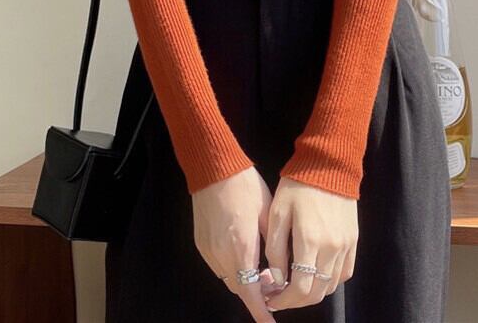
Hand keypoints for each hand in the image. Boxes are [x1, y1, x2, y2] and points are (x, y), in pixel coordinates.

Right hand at [191, 166, 276, 322]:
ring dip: (243, 280)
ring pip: (228, 278)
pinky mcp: (200, 243)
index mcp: (241, 248)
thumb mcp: (268, 213)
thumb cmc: (246, 187)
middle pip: (239, 289)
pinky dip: (231, 267)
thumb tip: (277, 271)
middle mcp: (221, 255)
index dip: (261, 311)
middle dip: (255, 293)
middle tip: (272, 284)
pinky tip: (242, 254)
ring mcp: (208, 250)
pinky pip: (218, 265)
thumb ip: (273, 246)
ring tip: (259, 268)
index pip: (251, 293)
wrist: (214, 169)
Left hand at [262, 177, 357, 310]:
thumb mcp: (278, 212)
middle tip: (281, 295)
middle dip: (296, 301)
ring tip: (296, 284)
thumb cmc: (297, 185)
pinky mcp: (354, 240)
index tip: (271, 299)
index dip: (284, 301)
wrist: (328, 164)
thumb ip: (276, 248)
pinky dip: (330, 280)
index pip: (300, 289)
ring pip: (331, 286)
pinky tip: (316, 273)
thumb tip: (277, 278)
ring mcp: (346, 245)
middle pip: (317, 293)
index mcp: (310, 240)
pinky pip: (345, 272)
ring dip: (313, 292)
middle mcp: (332, 248)